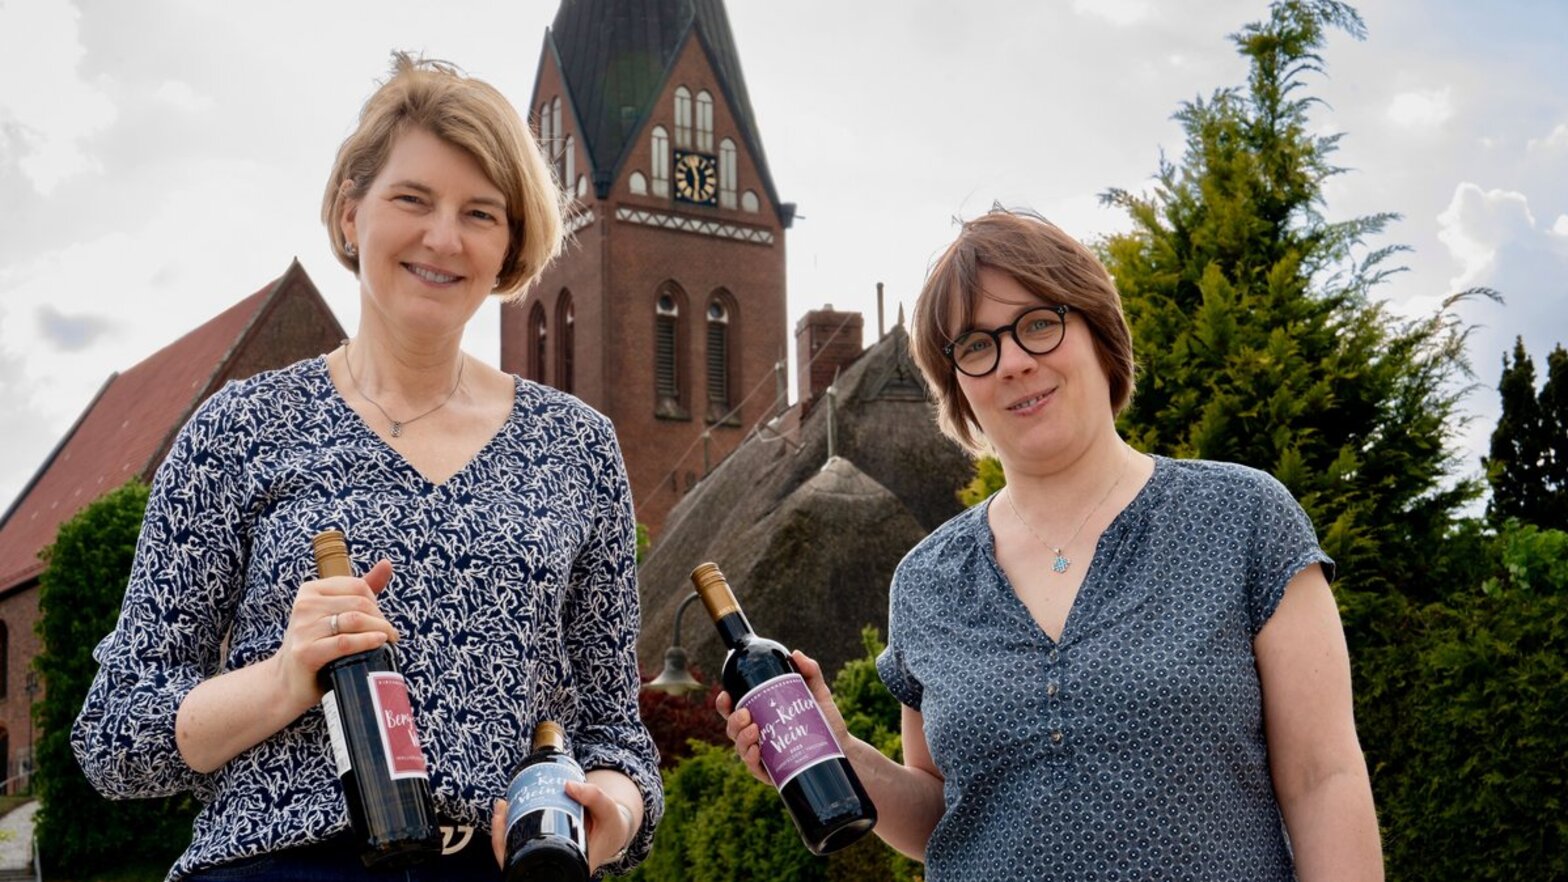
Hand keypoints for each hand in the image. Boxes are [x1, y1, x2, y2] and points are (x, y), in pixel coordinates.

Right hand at [272, 558, 399, 714]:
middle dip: (381, 619)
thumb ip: (360, 590)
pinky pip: (345, 642)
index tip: (381, 619)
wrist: (288, 681)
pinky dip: (367, 641)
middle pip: (359, 603)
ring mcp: (303, 628)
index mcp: (310, 590)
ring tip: (388, 640)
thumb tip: (387, 563)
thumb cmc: (317, 644)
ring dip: (380, 630)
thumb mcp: (335, 613)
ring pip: (355, 620)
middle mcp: (304, 605)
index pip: (357, 586)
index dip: (376, 602)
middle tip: (390, 634)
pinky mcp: (306, 652)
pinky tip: (379, 643)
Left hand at [489, 782, 635, 872]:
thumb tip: (567, 785)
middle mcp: (553, 865)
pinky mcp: (546, 847)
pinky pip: (523, 843)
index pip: (527, 865)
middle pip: (516, 858)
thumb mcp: (608, 810)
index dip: (508, 848)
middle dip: (502, 833)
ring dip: (503, 829)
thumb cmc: (611, 825)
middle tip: (504, 805)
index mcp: (567, 865)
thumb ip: (594, 796)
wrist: (615, 829)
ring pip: (516, 851)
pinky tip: (508, 810)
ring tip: (503, 804)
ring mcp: (547, 857)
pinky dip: (512, 828)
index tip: (505, 821)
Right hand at [716, 649, 849, 786]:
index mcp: (761, 716)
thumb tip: (795, 654)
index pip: (735, 710)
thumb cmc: (826, 721)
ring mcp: (763, 755)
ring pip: (740, 747)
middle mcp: (758, 736)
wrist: (844, 749)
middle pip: (732, 729)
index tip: (725, 694)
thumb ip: (810, 672)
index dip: (724, 704)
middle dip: (732, 721)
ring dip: (741, 739)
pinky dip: (750, 759)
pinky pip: (754, 768)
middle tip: (745, 714)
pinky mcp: (772, 773)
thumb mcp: (818, 694)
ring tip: (754, 730)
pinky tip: (756, 751)